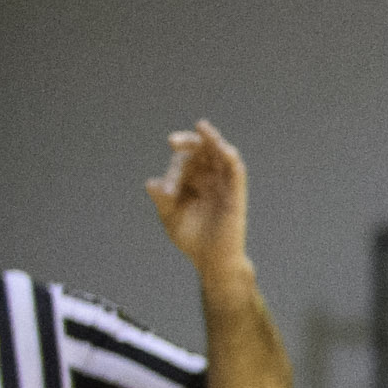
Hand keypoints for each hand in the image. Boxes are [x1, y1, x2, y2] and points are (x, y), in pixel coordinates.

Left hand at [148, 121, 253, 280]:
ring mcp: (224, 185)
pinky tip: (223, 148)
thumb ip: (162, 200)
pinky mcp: (236, 195)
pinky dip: (231, 158)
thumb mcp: (170, 217)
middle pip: (203, 151)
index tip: (165, 191)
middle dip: (190, 142)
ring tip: (203, 127)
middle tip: (174, 141)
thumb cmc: (192, 239)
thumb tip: (151, 183)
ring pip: (221, 155)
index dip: (174, 173)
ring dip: (213, 140)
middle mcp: (210, 179)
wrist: (212, 260)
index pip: (184, 164)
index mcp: (194, 182)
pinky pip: (236, 172)